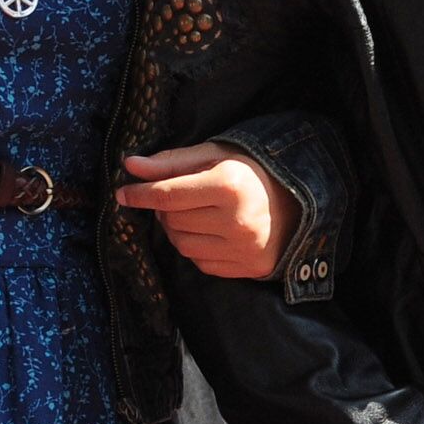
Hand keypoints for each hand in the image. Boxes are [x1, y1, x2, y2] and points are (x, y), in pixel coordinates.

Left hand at [115, 145, 294, 278]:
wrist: (300, 203)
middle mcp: (236, 219)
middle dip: (165, 209)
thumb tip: (130, 166)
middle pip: (172, 221)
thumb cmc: (252, 173)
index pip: (168, 194)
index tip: (123, 193)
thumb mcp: (216, 156)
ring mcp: (242, 247)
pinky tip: (209, 232)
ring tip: (193, 214)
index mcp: (229, 185)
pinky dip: (195, 248)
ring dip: (177, 230)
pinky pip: (200, 262)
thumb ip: (172, 162)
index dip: (140, 194)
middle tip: (178, 197)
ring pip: (181, 245)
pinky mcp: (246, 267)